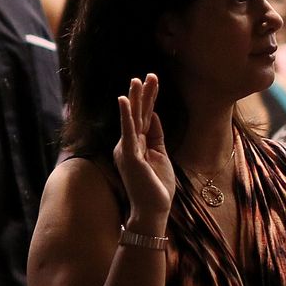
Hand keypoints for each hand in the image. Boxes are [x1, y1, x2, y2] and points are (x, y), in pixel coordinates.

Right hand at [114, 75, 175, 225]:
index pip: (144, 118)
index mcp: (136, 145)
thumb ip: (157, 136)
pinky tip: (124, 99)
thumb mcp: (161, 156)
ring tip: (136, 80)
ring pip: (133, 119)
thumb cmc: (156, 187)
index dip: (149, 100)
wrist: (153, 211)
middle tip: (147, 74)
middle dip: (143, 94)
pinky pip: (128, 131)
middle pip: (138, 114)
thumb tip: (155, 115)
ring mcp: (127, 149)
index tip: (153, 81)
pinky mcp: (129, 155)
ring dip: (135, 98)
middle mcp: (128, 144)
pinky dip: (126, 114)